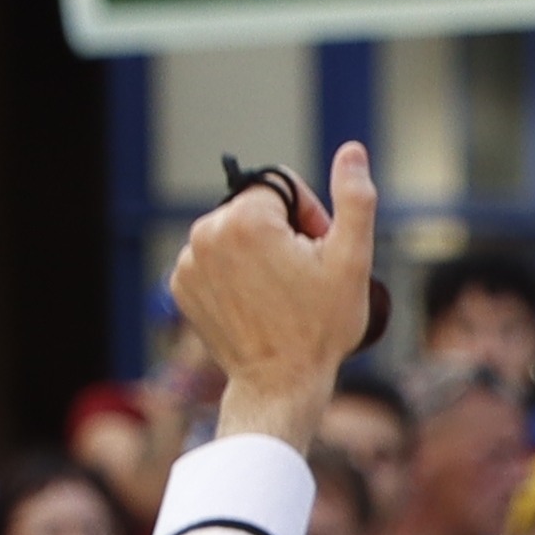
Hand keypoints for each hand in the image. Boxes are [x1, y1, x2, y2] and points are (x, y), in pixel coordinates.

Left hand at [172, 144, 379, 449]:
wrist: (280, 383)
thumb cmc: (321, 326)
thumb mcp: (352, 261)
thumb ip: (354, 200)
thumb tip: (353, 151)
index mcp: (247, 219)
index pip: (280, 186)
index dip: (308, 215)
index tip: (317, 252)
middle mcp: (207, 231)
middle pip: (253, 209)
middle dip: (280, 234)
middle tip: (301, 277)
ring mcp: (188, 260)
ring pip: (231, 234)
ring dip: (255, 253)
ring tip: (277, 293)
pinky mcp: (180, 284)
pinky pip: (209, 261)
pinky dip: (231, 274)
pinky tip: (253, 303)